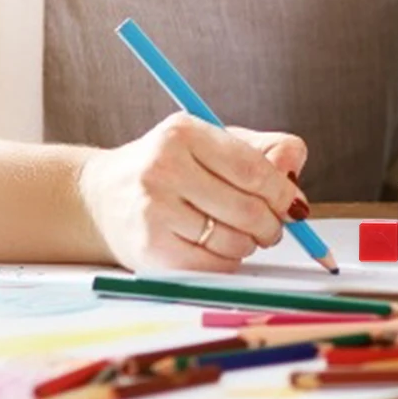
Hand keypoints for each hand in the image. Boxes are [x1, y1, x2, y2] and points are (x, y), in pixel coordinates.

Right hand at [76, 114, 308, 270]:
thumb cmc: (171, 166)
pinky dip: (228, 261)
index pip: (252, 169)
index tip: (294, 204)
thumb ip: (264, 151)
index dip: (283, 192)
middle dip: (272, 223)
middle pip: (247, 208)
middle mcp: (164, 169)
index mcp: (184, 133)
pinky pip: (213, 265)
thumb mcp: (214, 141)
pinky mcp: (149, 249)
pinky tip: (220, 248)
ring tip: (242, 234)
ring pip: (233, 240)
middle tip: (274, 226)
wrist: (102, 196)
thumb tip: (295, 184)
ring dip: (250, 243)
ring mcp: (153, 211)